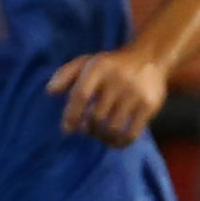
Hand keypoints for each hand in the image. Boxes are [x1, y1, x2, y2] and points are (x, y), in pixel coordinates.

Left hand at [45, 46, 168, 144]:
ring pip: (112, 128)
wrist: (149, 57)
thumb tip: (50, 91)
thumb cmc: (111, 65)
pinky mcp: (149, 105)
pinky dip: (119, 142)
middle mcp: (118, 79)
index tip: (68, 129)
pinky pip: (131, 134)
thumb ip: (65, 74)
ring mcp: (135, 93)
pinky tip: (113, 140)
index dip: (71, 116)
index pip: (80, 96)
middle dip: (88, 128)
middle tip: (87, 128)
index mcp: (99, 67)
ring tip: (99, 133)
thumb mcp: (86, 62)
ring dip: (102, 136)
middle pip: (96, 116)